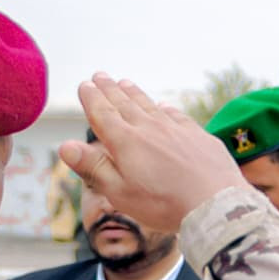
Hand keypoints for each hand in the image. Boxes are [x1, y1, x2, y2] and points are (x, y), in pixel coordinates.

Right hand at [59, 73, 245, 237]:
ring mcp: (175, 129)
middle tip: (100, 75)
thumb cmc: (163, 204)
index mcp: (125, 142)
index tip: (84, 85)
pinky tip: (163, 106)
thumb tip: (64, 146)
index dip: (91, 98)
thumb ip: (93, 167)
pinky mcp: (197, 135)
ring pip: (149, 105)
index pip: (102, 114)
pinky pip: (175, 115)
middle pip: (124, 103)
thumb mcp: (120, 192)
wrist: (214, 203)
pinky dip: (165, 108)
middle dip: (109, 89)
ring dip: (134, 93)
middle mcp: (149, 128)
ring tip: (124, 82)